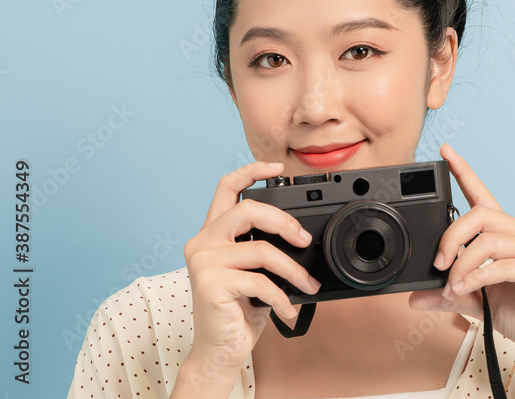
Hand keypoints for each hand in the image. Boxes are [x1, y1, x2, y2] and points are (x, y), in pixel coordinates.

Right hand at [179, 162, 320, 388]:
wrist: (220, 350)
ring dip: (293, 270)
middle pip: (248, 210)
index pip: (226, 188)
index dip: (251, 171)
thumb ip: (264, 248)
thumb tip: (301, 235)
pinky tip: (287, 310)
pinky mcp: (211, 283)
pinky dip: (282, 298)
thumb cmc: (239, 310)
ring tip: (307, 286)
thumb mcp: (255, 272)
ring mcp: (204, 262)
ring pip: (262, 250)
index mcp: (213, 233)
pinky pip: (260, 282)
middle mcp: (203, 242)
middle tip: (304, 240)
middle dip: (285, 222)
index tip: (277, 167)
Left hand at [409, 144, 514, 370]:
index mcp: (508, 236)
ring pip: (488, 240)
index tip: (445, 151)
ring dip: (462, 264)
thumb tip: (415, 298)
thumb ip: (450, 295)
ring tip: (453, 287)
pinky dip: (479, 277)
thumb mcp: (479, 303)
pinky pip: (504, 264)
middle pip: (480, 215)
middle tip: (437, 264)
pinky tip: (468, 289)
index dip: (464, 172)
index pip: (483, 196)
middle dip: (451, 237)